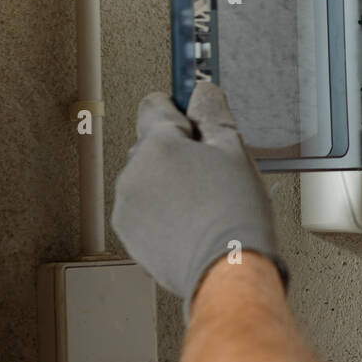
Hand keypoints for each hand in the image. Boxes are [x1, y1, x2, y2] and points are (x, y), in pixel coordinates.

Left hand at [112, 81, 284, 319]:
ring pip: (147, 178)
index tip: (190, 112)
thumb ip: (214, 114)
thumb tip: (203, 92)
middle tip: (211, 167)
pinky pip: (144, 208)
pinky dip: (162, 210)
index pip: (155, 106)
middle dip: (177, 150)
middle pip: (152, 145)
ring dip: (169, 182)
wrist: (227, 270)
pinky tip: (192, 220)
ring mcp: (127, 206)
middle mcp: (133, 172)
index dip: (178, 107)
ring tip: (204, 200)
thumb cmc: (234, 214)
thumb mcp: (234, 151)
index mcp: (158, 145)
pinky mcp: (129, 235)